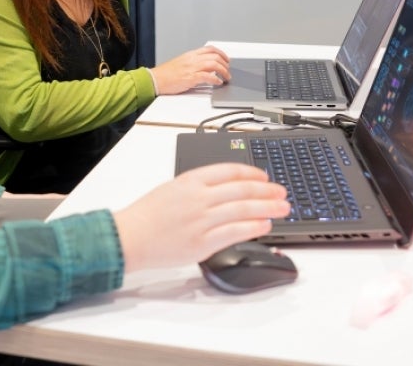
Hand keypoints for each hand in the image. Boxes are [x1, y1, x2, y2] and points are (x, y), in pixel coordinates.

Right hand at [112, 163, 288, 271]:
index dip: (252, 172)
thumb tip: (231, 190)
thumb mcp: (173, 188)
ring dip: (267, 208)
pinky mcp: (203, 243)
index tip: (264, 176)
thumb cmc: (148, 214)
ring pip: (244, 210)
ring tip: (282, 208)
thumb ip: (200, 187)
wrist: (130, 237)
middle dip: (267, 190)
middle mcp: (199, 198)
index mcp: (190, 180)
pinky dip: (254, 228)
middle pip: (242, 189)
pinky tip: (266, 225)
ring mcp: (202, 220)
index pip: (230, 170)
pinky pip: (236, 233)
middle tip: (282, 192)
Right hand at [150, 45, 230, 93]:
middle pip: (215, 56)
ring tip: (226, 77)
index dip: (221, 53)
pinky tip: (218, 82)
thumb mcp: (181, 63)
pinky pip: (208, 76)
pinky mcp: (190, 77)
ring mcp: (191, 68)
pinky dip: (216, 79)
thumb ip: (193, 63)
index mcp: (190, 54)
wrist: (155, 79)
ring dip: (224, 71)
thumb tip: (205, 67)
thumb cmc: (166, 74)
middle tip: (228, 70)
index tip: (226, 59)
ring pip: (214, 64)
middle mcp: (192, 59)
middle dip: (225, 63)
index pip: (210, 49)